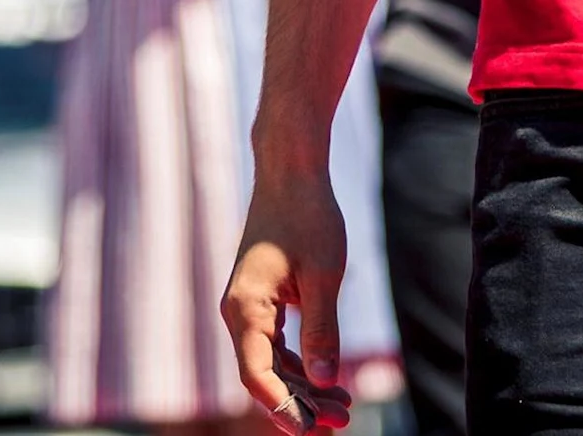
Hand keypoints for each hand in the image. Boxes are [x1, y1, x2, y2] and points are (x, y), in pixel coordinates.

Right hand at [223, 164, 356, 433]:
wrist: (290, 173)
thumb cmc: (307, 217)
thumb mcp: (324, 276)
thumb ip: (322, 331)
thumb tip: (326, 381)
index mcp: (246, 310)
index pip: (257, 377)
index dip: (285, 409)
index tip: (313, 431)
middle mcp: (239, 313)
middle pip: (264, 376)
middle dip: (301, 404)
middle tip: (342, 422)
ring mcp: (248, 307)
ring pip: (271, 363)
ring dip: (304, 387)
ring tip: (343, 406)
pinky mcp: (261, 301)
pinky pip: (275, 345)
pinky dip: (300, 364)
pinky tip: (329, 377)